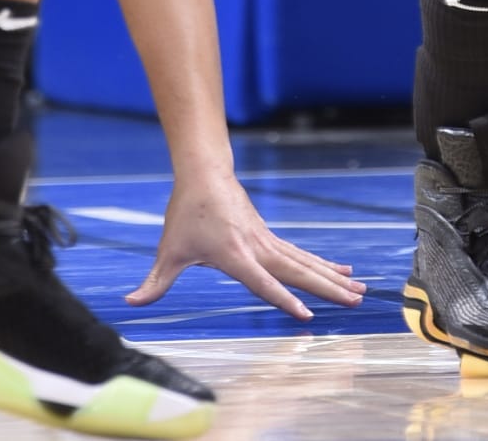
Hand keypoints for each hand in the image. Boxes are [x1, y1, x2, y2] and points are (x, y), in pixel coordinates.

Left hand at [125, 170, 362, 319]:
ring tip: (358, 288)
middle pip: (298, 270)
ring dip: (332, 276)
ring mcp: (267, 240)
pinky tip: (340, 270)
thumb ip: (154, 283)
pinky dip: (322, 263)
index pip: (264, 282)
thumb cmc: (186, 212)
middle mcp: (257, 246)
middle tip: (356, 299)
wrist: (204, 171)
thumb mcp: (168, 251)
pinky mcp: (269, 237)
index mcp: (235, 254)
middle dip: (327, 287)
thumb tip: (129, 304)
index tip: (308, 315)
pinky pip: (300, 254)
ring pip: (305, 261)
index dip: (284, 299)